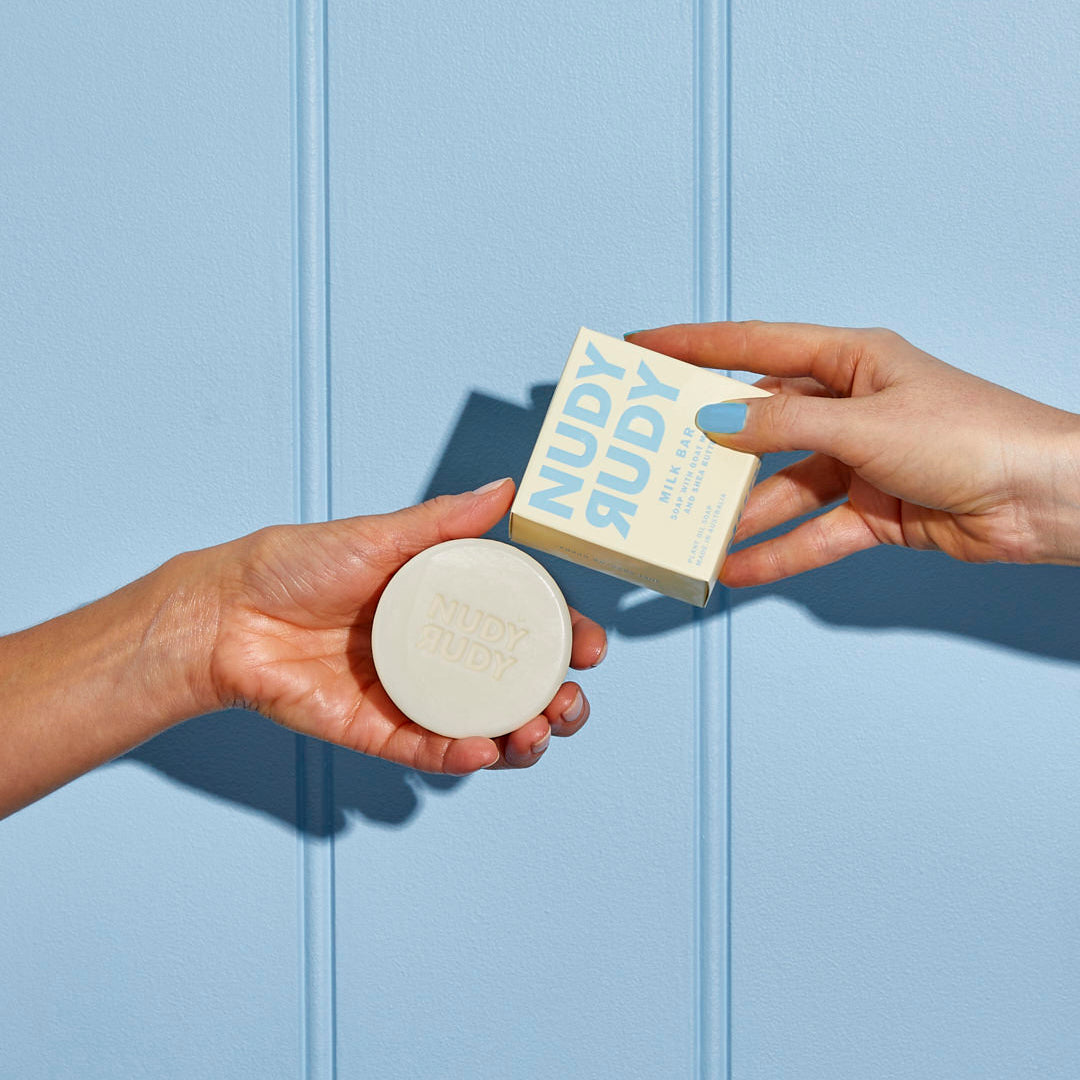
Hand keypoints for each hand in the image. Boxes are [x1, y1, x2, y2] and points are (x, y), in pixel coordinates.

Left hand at [201, 478, 605, 772]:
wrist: (226, 611)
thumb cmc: (298, 564)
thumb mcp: (381, 535)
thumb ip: (445, 521)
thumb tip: (507, 490)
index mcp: (444, 607)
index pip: (520, 629)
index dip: (563, 642)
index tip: (590, 647)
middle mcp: (436, 655)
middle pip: (513, 689)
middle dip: (555, 703)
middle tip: (569, 702)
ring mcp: (409, 697)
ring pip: (482, 728)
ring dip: (521, 738)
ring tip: (538, 731)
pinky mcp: (375, 731)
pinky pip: (427, 750)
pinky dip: (461, 755)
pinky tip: (485, 750)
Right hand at [627, 322, 1079, 584]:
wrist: (1046, 499)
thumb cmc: (973, 434)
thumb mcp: (865, 424)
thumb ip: (783, 428)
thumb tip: (715, 424)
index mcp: (850, 361)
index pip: (754, 347)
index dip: (693, 346)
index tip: (641, 349)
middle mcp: (849, 408)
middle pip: (761, 424)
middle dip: (709, 444)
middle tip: (652, 456)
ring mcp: (859, 462)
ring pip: (782, 487)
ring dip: (741, 513)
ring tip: (689, 531)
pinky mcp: (873, 512)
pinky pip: (812, 533)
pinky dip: (778, 553)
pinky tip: (738, 568)